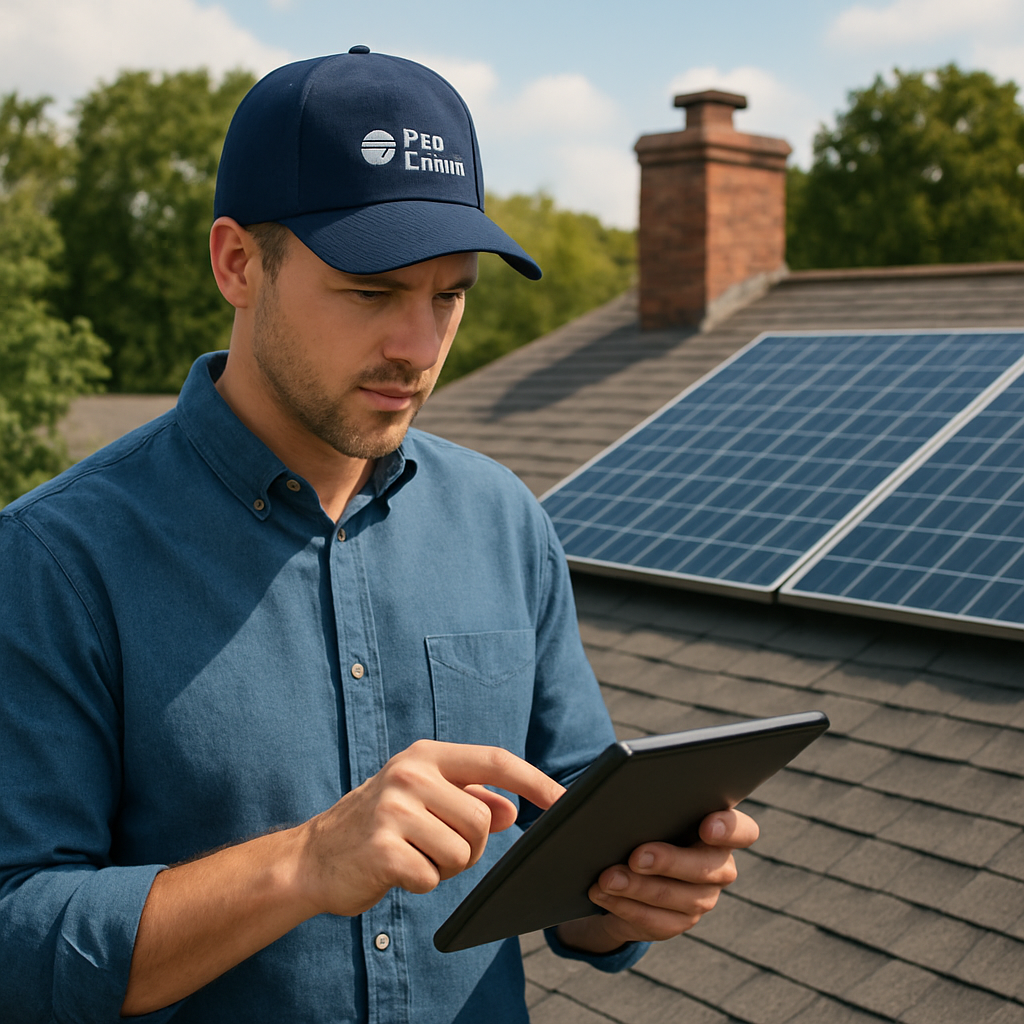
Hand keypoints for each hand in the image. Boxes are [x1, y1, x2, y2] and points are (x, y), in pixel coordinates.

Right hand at [296, 740, 564, 917]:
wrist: (312, 857)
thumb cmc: (378, 825)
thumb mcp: (424, 799)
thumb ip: (469, 798)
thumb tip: (512, 810)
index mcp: (426, 755)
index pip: (495, 761)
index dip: (535, 781)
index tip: (565, 801)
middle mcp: (410, 774)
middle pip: (482, 820)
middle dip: (470, 846)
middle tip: (435, 845)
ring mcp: (394, 809)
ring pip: (462, 852)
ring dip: (446, 866)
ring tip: (414, 854)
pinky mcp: (383, 849)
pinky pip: (433, 877)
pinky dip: (422, 883)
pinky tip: (397, 870)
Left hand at [555, 809, 758, 953]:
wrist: (622, 864)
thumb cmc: (637, 822)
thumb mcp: (641, 808)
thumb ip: (640, 802)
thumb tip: (608, 799)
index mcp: (716, 828)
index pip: (743, 831)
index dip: (730, 829)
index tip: (706, 826)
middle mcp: (717, 865)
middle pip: (707, 868)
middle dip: (669, 862)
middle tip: (636, 856)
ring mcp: (701, 897)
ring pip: (679, 898)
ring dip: (638, 888)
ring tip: (607, 878)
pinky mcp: (678, 922)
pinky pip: (657, 922)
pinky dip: (626, 907)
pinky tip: (603, 895)